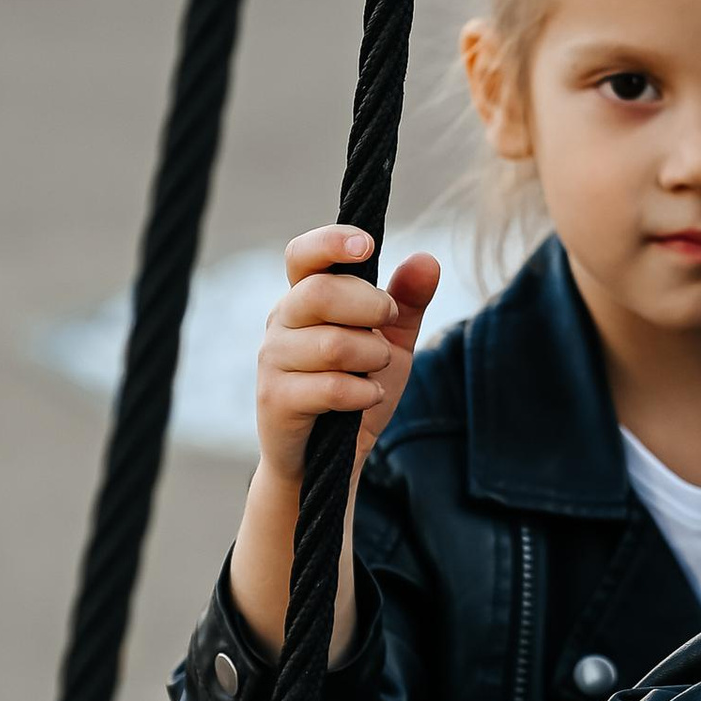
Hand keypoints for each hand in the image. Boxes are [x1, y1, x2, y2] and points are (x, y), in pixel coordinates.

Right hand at [254, 224, 440, 487]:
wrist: (328, 459)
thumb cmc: (357, 388)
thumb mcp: (392, 342)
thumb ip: (408, 302)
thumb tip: (427, 259)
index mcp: (305, 297)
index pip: (303, 255)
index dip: (331, 242)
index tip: (368, 244)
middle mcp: (282, 321)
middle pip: (321, 293)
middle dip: (371, 307)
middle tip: (388, 325)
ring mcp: (273, 359)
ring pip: (332, 344)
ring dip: (371, 357)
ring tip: (375, 371)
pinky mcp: (274, 399)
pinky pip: (330, 387)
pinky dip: (363, 393)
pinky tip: (368, 397)